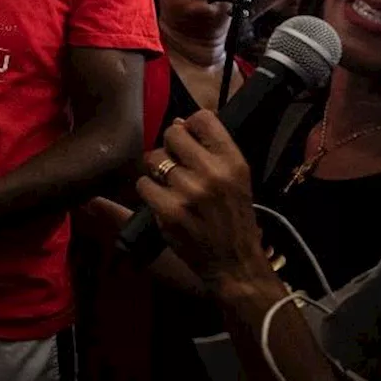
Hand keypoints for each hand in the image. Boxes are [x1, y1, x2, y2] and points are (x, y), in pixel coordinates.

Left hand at [135, 111, 269, 290]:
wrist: (234, 262)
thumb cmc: (234, 217)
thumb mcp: (237, 179)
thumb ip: (211, 150)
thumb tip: (178, 122)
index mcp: (233, 161)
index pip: (203, 118)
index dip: (190, 125)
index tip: (189, 139)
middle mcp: (212, 172)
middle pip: (172, 134)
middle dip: (169, 147)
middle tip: (175, 164)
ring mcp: (189, 191)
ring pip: (154, 158)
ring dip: (157, 171)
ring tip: (170, 185)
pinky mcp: (169, 211)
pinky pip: (143, 183)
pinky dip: (149, 191)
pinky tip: (162, 201)